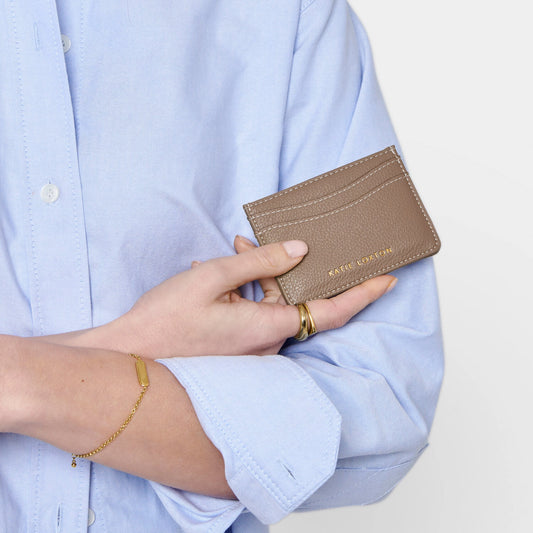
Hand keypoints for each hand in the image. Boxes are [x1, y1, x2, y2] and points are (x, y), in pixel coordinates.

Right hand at [101, 238, 396, 357]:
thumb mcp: (213, 278)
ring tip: (231, 253)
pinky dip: (245, 291)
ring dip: (257, 275)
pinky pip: (255, 313)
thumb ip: (261, 262)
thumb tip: (300, 251)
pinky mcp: (238, 348)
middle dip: (281, 266)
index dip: (363, 293)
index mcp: (268, 326)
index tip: (388, 277)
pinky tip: (220, 273)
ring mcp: (252, 347)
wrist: (132, 358)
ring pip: (271, 302)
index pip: (332, 310)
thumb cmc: (167, 320)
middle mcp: (267, 342)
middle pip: (294, 298)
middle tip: (251, 243)